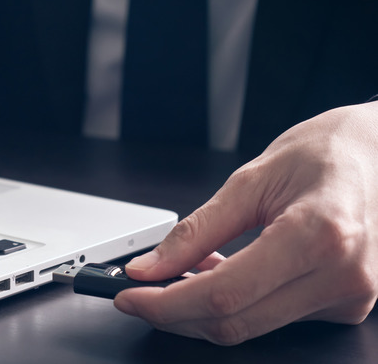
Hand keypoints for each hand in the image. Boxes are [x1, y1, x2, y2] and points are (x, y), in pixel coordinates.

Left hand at [114, 102, 377, 344]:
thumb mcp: (251, 179)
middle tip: (140, 293)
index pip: (224, 294)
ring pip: (252, 326)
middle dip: (175, 314)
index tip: (130, 296)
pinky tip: (221, 275)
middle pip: (235, 322)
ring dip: (202, 309)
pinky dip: (236, 304)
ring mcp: (349, 297)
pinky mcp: (346, 306)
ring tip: (180, 274)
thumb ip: (196, 230)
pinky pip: (274, 317)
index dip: (166, 303)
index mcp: (318, 235)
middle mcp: (341, 276)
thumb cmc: (327, 152)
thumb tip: (150, 266)